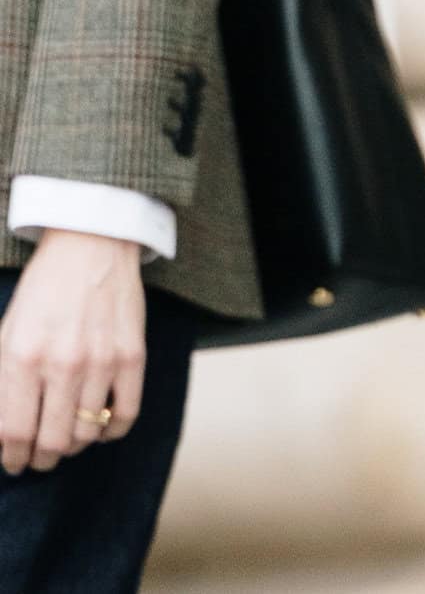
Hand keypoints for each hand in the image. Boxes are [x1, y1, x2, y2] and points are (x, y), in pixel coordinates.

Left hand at [0, 231, 145, 472]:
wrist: (92, 241)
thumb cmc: (44, 288)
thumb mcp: (7, 330)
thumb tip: (1, 433)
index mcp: (22, 356)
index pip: (13, 434)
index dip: (11, 458)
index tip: (13, 461)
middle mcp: (62, 362)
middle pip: (51, 443)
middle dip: (41, 459)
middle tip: (39, 458)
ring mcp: (101, 360)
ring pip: (85, 435)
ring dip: (73, 445)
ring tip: (66, 437)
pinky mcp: (132, 355)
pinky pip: (125, 416)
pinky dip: (110, 432)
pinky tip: (100, 426)